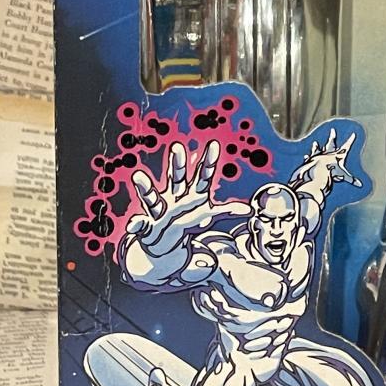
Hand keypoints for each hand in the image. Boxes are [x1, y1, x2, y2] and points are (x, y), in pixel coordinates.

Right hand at [126, 140, 249, 255]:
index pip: (204, 175)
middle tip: (177, 146)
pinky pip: (140, 225)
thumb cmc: (187, 222)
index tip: (215, 144)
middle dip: (176, 163)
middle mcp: (174, 198)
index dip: (209, 162)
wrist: (164, 240)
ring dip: (145, 187)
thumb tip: (251, 210)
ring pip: (152, 197)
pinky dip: (136, 225)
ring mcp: (159, 210)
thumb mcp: (209, 216)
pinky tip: (134, 225)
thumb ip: (228, 211)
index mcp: (193, 194)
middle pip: (177, 178)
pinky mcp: (146, 226)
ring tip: (138, 176)